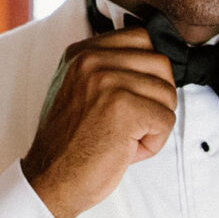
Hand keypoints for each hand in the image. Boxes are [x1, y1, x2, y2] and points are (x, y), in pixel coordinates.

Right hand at [22, 28, 176, 217]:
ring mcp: (107, 82)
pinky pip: (166, 120)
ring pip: (167, 93)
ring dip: (154, 122)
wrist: (51, 179)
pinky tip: (126, 148)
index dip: (148, 72)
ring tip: (124, 136)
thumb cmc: (70, 143)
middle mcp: (92, 61)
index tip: (134, 95)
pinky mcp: (123, 109)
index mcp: (81, 52)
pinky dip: (154, 142)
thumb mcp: (80, 90)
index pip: (142, 38)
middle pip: (160, 64)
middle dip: (155, 98)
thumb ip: (109, 68)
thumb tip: (156, 62)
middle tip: (130, 122)